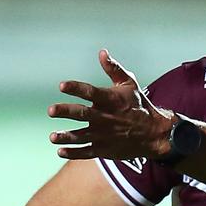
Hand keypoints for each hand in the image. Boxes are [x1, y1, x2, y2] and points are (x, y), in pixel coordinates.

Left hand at [48, 49, 172, 160]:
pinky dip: (74, 153)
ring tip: (53, 136)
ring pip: (82, 136)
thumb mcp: (129, 84)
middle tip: (51, 110)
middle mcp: (106, 118)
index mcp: (111, 100)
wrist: (154, 133)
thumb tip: (102, 52)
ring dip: (67, 136)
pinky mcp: (104, 149)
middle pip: (83, 114)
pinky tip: (60, 151)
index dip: (76, 88)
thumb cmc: (138, 105)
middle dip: (66, 112)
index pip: (91, 92)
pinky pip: (87, 152)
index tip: (62, 86)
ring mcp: (104, 135)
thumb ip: (113, 69)